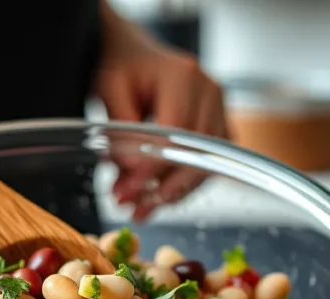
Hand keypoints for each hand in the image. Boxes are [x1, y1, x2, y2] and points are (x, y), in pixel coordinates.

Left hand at [95, 8, 226, 220]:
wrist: (134, 56)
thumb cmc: (121, 69)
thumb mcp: (109, 91)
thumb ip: (120, 130)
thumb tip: (133, 171)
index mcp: (183, 76)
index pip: (174, 133)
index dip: (151, 168)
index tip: (127, 193)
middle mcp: (210, 92)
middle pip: (196, 154)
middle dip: (161, 189)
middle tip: (131, 209)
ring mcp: (219, 109)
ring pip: (205, 166)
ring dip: (172, 194)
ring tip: (139, 210)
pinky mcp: (219, 128)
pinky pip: (207, 165)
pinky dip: (181, 186)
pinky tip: (155, 198)